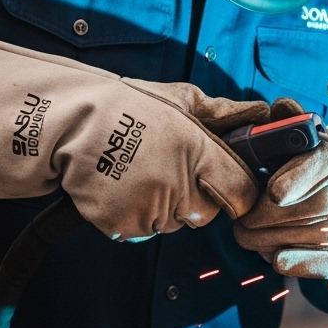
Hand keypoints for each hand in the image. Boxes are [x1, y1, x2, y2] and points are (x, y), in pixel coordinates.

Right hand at [0, 35, 268, 239]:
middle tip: (172, 168)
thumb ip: (222, 112)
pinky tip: (124, 186)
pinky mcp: (124, 225)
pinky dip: (138, 214)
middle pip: (207, 213)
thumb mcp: (178, 98)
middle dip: (198, 196)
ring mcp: (149, 208)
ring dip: (166, 205)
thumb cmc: (124, 106)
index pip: (241, 191)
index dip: (239, 191)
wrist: (68, 126)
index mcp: (196, 150)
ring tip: (142, 172)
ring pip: (174, 222)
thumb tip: (259, 113)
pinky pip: (144, 229)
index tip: (232, 185)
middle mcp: (176, 183)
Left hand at [234, 121, 327, 298]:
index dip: (302, 177)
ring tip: (248, 237)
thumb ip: (292, 124)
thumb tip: (281, 108)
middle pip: (322, 204)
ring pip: (324, 235)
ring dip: (280, 239)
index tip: (273, 191)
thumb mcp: (312, 138)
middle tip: (241, 222)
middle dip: (276, 216)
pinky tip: (277, 259)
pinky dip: (306, 263)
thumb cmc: (326, 164)